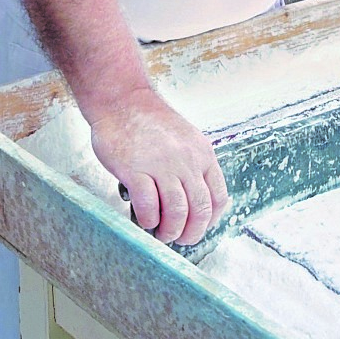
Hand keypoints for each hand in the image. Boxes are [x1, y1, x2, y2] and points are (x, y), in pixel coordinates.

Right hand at [84, 88, 229, 244]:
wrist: (121, 99)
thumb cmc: (148, 121)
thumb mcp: (184, 139)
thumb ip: (192, 165)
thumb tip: (193, 200)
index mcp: (202, 154)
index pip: (218, 198)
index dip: (209, 220)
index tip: (197, 227)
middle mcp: (186, 160)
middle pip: (200, 210)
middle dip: (191, 233)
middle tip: (179, 239)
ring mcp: (162, 165)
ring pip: (177, 213)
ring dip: (170, 231)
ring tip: (160, 233)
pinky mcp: (135, 170)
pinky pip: (149, 207)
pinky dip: (148, 220)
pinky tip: (143, 219)